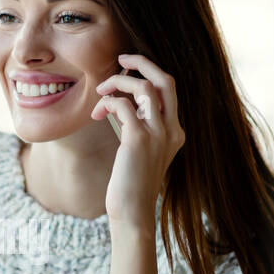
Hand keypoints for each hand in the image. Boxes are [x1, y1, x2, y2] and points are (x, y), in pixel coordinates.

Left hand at [91, 53, 185, 230]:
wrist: (133, 213)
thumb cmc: (132, 185)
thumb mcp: (142, 153)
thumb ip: (141, 129)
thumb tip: (123, 105)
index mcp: (176, 131)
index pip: (168, 88)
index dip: (148, 72)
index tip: (127, 70)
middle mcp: (172, 129)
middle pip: (165, 79)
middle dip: (142, 62)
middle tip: (120, 59)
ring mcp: (157, 134)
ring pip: (143, 87)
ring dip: (118, 82)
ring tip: (100, 92)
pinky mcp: (138, 140)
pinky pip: (123, 106)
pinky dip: (108, 102)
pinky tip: (97, 113)